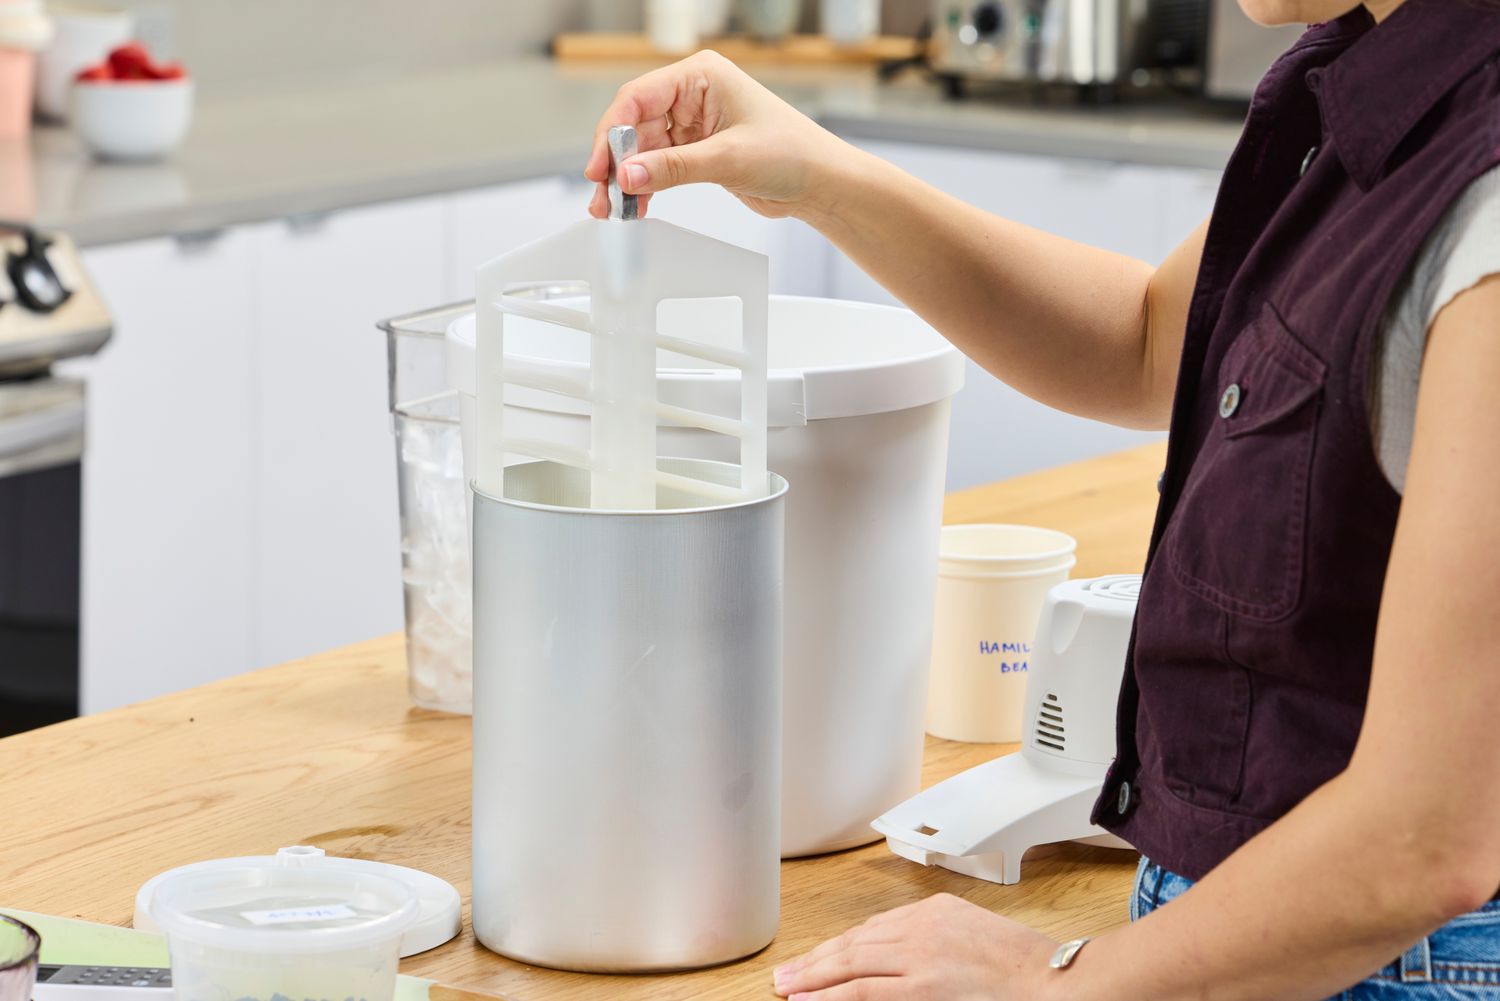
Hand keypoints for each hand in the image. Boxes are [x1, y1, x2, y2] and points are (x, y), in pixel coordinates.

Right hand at [583, 50, 850, 219]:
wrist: (821, 182)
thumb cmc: (793, 153)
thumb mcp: (728, 160)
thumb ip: (673, 167)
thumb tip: (628, 175)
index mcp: (700, 76)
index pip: (638, 98)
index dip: (611, 133)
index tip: (600, 167)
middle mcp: (692, 95)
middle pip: (634, 125)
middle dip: (617, 163)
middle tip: (604, 197)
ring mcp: (693, 124)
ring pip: (642, 149)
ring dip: (627, 179)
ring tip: (613, 209)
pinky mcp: (696, 150)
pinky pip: (658, 166)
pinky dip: (645, 186)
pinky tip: (636, 206)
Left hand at [772, 893, 1059, 1000]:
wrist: (1058, 983)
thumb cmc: (1028, 968)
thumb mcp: (974, 935)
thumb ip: (936, 941)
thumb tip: (902, 961)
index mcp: (935, 912)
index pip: (873, 929)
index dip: (839, 948)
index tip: (818, 959)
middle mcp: (922, 928)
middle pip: (855, 944)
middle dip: (817, 962)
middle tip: (786, 975)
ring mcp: (921, 958)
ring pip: (851, 966)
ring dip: (814, 979)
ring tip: (787, 989)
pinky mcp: (924, 988)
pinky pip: (864, 992)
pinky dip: (831, 997)